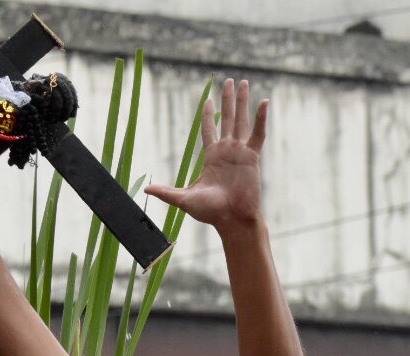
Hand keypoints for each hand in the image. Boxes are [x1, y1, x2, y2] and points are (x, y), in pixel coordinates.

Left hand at [143, 78, 267, 231]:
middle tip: (228, 81)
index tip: (207, 100)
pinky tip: (264, 102)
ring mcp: (240, 152)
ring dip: (242, 102)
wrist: (231, 219)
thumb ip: (166, 192)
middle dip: (227, 100)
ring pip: (241, 121)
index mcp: (211, 158)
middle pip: (226, 119)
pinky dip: (261, 118)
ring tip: (244, 83)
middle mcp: (226, 151)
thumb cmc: (210, 212)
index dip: (208, 115)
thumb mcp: (183, 199)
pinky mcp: (252, 157)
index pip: (209, 130)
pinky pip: (258, 134)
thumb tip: (146, 189)